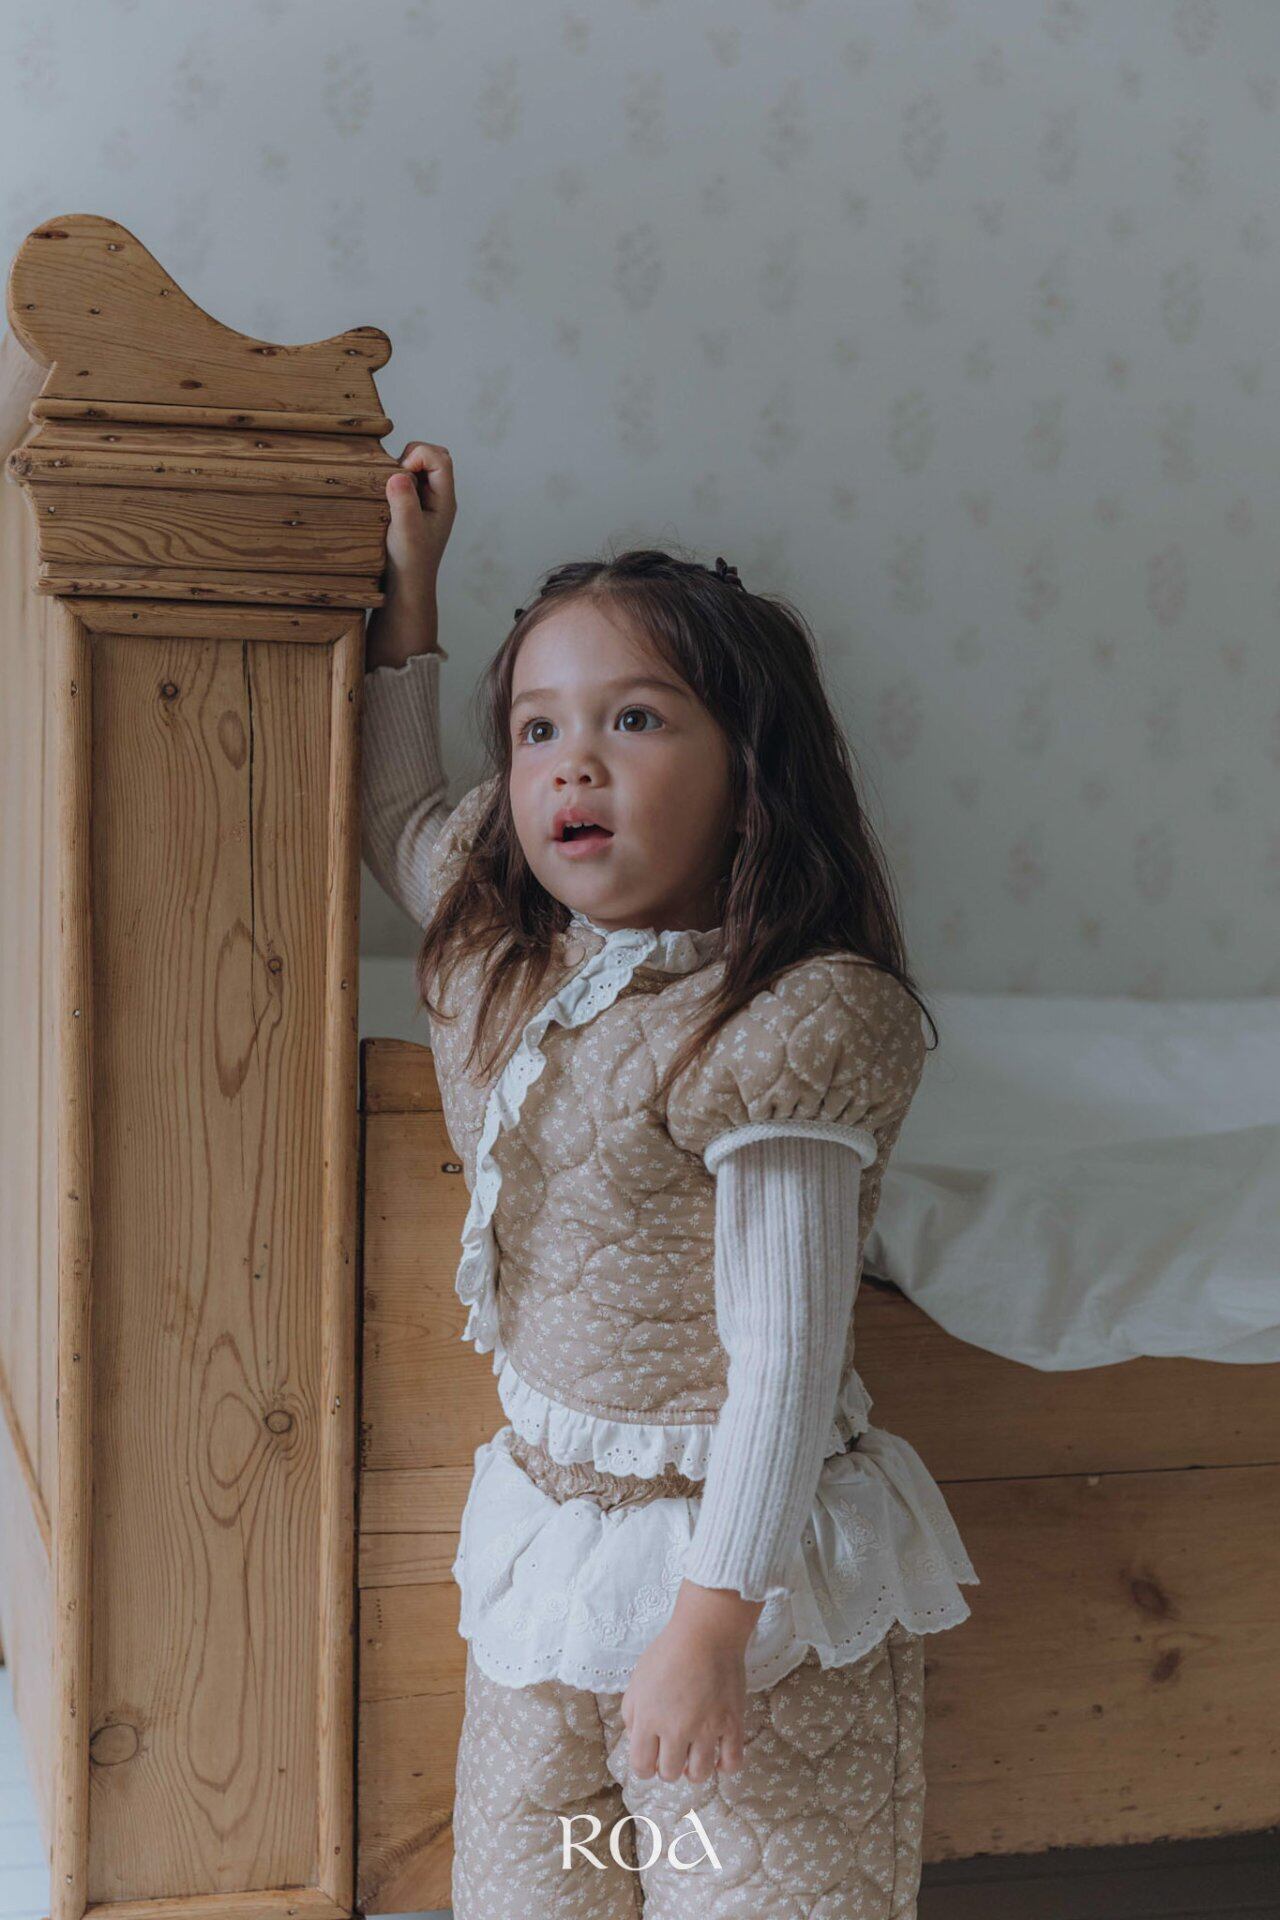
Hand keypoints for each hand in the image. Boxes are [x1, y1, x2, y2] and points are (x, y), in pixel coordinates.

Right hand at [383, 440, 456, 605]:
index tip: (399, 478)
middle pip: (432, 455)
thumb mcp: (406, 532)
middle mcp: (438, 496)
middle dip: (409, 458)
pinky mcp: (412, 505)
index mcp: (445, 500)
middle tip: (393, 484)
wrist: (407, 585)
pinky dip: (393, 481)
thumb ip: (404, 502)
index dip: (417, 456)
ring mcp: (426, 500)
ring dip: (399, 470)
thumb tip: (398, 474)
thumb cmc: (409, 563)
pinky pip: (406, 479)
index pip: (440, 458)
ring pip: (417, 465)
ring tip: (388, 494)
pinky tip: (385, 500)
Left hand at [620, 1615, 747, 1785]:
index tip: (651, 1759)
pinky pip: (732, 1762)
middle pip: (670, 1773)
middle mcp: (677, 1730)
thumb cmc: (668, 1652)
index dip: (645, 1767)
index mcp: (649, 1719)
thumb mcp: (637, 1680)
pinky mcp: (732, 1724)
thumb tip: (637, 1739)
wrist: (706, 1633)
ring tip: (695, 1756)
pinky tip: (718, 1755)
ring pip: (700, 1774)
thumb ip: (632, 1714)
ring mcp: (707, 1729)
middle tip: (674, 1752)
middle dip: (668, 1767)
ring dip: (694, 1771)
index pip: (641, 1767)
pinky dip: (724, 1766)